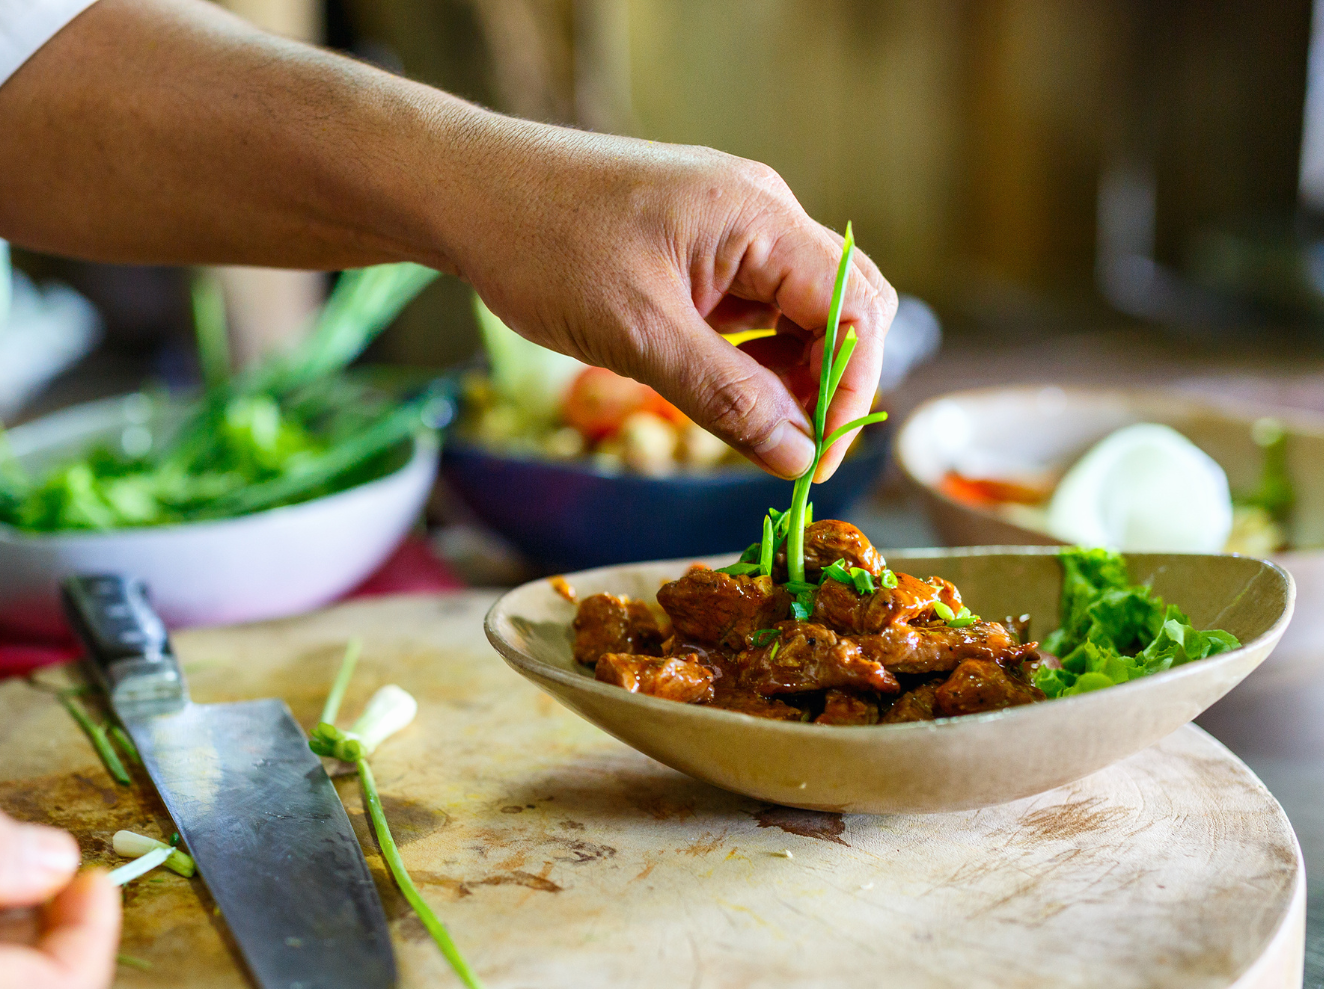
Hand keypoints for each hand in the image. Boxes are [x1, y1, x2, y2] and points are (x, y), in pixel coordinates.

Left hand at [445, 131, 897, 480]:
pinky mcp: (699, 252)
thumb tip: (797, 456)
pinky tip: (726, 399)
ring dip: (791, 378)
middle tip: (796, 456)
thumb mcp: (638, 335)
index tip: (819, 460)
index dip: (852, 389)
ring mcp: (730, 232)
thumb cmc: (544, 245)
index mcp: (759, 216)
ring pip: (798, 315)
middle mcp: (759, 214)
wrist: (467, 193)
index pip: (856, 307)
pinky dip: (752, 362)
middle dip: (832, 385)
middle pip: (843, 307)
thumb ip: (726, 397)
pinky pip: (753, 312)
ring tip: (754, 434)